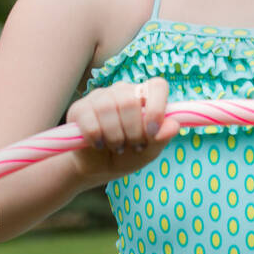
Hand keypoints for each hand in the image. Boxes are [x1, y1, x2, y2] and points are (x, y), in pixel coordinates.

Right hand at [66, 77, 180, 190]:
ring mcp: (99, 97)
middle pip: (130, 101)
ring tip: (117, 147)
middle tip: (134, 146)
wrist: (97, 168)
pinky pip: (89, 120)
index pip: (157, 86)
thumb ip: (161, 138)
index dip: (157, 108)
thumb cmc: (127, 155)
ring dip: (115, 136)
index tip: (152, 132)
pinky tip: (99, 145)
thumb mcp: (148, 152)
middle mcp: (122, 91)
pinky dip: (97, 138)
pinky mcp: (79, 109)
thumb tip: (174, 125)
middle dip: (134, 131)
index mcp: (144, 96)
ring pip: (108, 108)